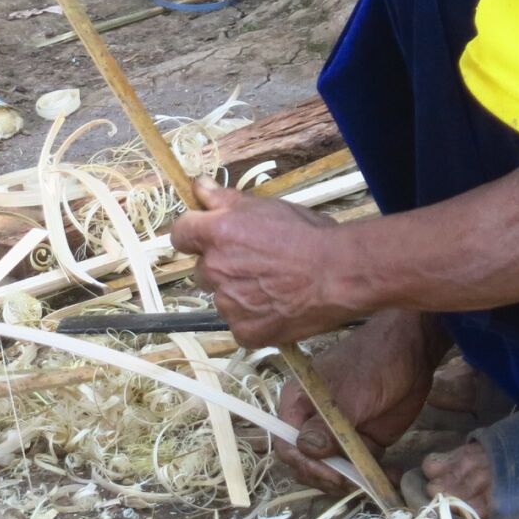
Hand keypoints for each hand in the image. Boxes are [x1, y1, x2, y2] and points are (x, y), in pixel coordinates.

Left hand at [167, 180, 359, 346]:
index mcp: (216, 234)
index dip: (194, 233)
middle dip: (221, 265)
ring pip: (221, 297)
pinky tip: (276, 306)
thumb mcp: (266, 206)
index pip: (180, 234)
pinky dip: (253, 317)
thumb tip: (197, 186)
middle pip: (202, 268)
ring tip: (271, 285)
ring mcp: (228, 305)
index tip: (208, 236)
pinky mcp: (244, 332)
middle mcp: (215, 269)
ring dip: (237, 292)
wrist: (338, 274)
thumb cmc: (307, 235)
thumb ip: (224, 199)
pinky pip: (238, 323)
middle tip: (254, 261)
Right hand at [274, 309, 442, 491]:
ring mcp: (338, 435)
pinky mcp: (362, 442)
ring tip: (376, 479)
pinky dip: (373, 477)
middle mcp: (312, 422)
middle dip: (329, 477)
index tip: (332, 474)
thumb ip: (328, 423)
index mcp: (298, 404)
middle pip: (307, 464)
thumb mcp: (350, 393)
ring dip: (353, 482)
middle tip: (354, 481)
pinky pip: (360, 469)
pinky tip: (390, 477)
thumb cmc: (374, 363)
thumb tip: (307, 450)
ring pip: (333, 471)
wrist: (413, 353)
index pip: (287, 445)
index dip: (305, 465)